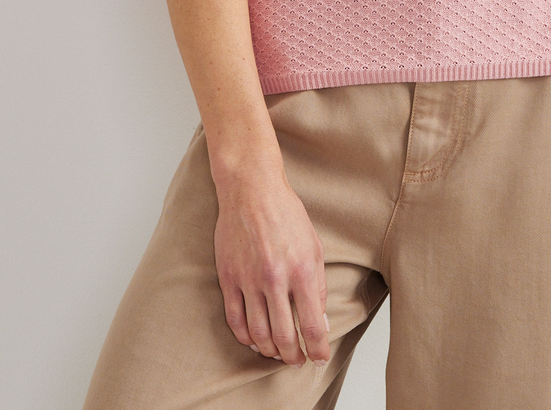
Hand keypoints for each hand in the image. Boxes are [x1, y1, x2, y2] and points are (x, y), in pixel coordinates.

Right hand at [212, 167, 332, 367]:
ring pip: (258, 333)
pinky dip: (245, 336)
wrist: (252, 190)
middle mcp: (275, 279)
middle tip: (297, 361)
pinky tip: (254, 339)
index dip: (318, 348)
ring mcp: (248, 279)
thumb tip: (321, 321)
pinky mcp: (229, 277)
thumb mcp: (314, 246)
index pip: (312, 325)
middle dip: (293, 356)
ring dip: (269, 350)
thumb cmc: (286, 214)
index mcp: (301, 270)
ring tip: (277, 353)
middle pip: (284, 337)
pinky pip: (235, 319)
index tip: (319, 357)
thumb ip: (319, 286)